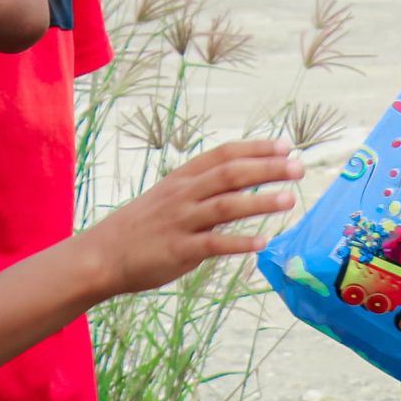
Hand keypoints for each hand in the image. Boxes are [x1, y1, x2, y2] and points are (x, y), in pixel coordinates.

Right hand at [81, 138, 303, 293]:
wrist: (102, 255)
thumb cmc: (142, 226)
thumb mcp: (171, 197)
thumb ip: (206, 189)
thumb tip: (247, 180)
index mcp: (183, 178)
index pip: (224, 154)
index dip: (255, 148)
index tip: (285, 146)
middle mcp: (184, 194)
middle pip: (230, 174)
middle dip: (266, 169)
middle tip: (298, 168)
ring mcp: (181, 221)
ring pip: (226, 205)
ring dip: (260, 201)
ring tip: (290, 199)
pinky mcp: (179, 250)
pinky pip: (214, 244)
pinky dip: (239, 242)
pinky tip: (262, 242)